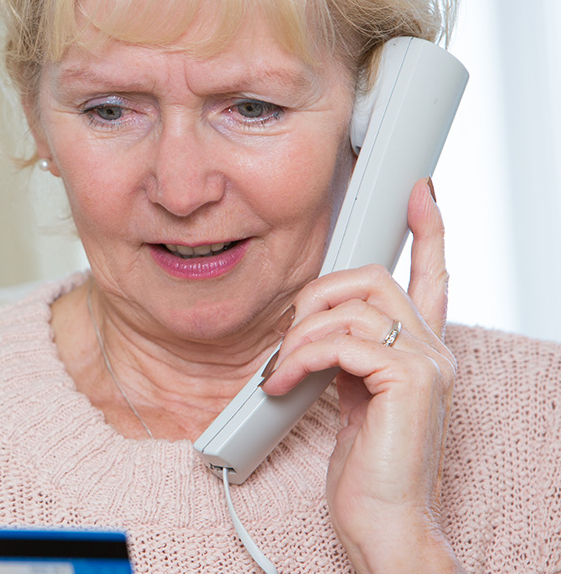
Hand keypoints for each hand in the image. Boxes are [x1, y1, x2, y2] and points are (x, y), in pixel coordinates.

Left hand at [261, 180, 461, 573]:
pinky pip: (340, 342)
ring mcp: (426, 364)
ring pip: (350, 307)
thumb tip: (317, 326)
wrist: (382, 520)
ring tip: (281, 372)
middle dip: (317, 296)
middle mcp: (433, 350)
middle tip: (290, 338)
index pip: (433, 277)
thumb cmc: (365, 469)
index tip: (419, 193)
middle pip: (372, 277)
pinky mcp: (407, 381)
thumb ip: (349, 356)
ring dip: (299, 337)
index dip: (428, 231)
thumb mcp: (352, 397)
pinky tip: (283, 384)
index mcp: (422, 351)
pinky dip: (300, 358)